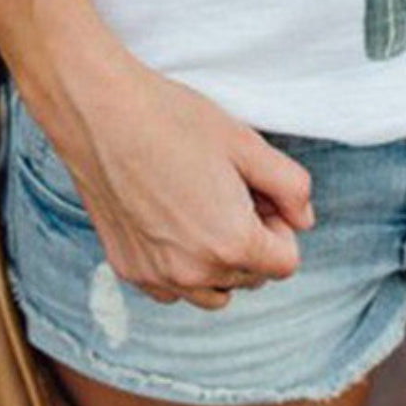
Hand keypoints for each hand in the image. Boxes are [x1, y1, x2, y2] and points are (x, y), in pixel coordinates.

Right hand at [29, 47, 315, 312]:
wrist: (100, 113)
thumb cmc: (174, 120)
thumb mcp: (246, 143)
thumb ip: (290, 186)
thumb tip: (305, 220)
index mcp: (231, 243)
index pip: (285, 264)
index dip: (281, 226)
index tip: (259, 194)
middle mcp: (193, 272)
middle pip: (250, 278)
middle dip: (253, 242)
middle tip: (231, 191)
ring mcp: (156, 276)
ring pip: (211, 292)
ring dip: (220, 262)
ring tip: (204, 208)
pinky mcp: (126, 269)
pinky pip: (172, 288)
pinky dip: (182, 266)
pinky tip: (171, 220)